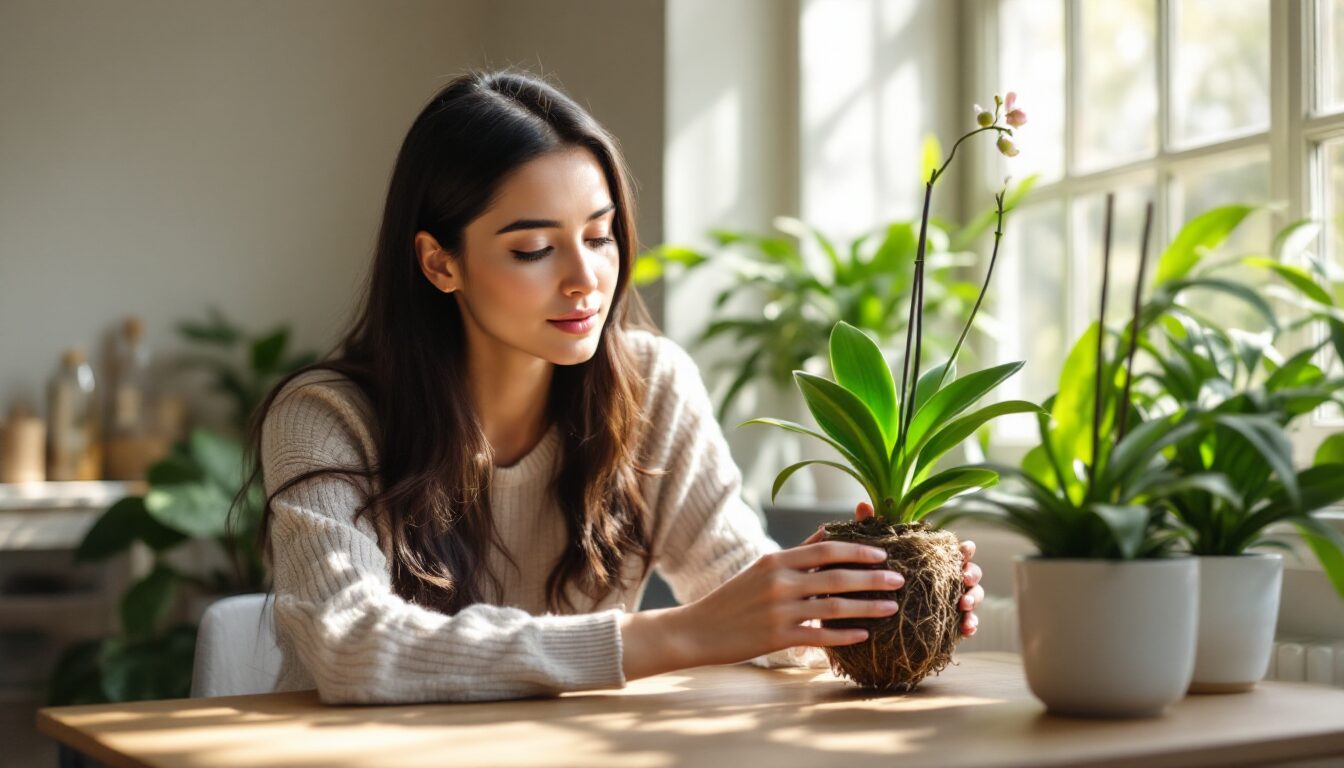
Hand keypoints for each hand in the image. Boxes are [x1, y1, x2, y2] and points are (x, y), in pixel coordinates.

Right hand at [659, 537, 905, 670]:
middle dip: (873, 578)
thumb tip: (827, 532)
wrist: (699, 629)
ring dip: (867, 607)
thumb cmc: (734, 598)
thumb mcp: (762, 568)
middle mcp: (779, 582)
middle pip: (837, 576)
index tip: (884, 555)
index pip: (827, 549)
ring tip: (891, 607)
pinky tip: (864, 635)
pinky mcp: (777, 638)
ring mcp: (779, 611)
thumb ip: (797, 553)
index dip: (859, 551)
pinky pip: (820, 636)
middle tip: (900, 580)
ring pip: (834, 607)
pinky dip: (844, 635)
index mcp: (776, 560)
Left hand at [808, 501, 983, 636]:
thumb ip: (870, 529)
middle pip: (971, 571)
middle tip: (964, 578)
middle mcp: (948, 578)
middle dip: (972, 574)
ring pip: (974, 596)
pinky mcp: (950, 622)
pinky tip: (966, 629)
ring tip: (963, 606)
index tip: (966, 549)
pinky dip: (971, 624)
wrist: (873, 616)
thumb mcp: (872, 554)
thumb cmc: (877, 575)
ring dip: (973, 599)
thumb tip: (863, 504)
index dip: (965, 549)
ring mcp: (951, 600)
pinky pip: (967, 623)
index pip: (956, 550)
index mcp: (935, 559)